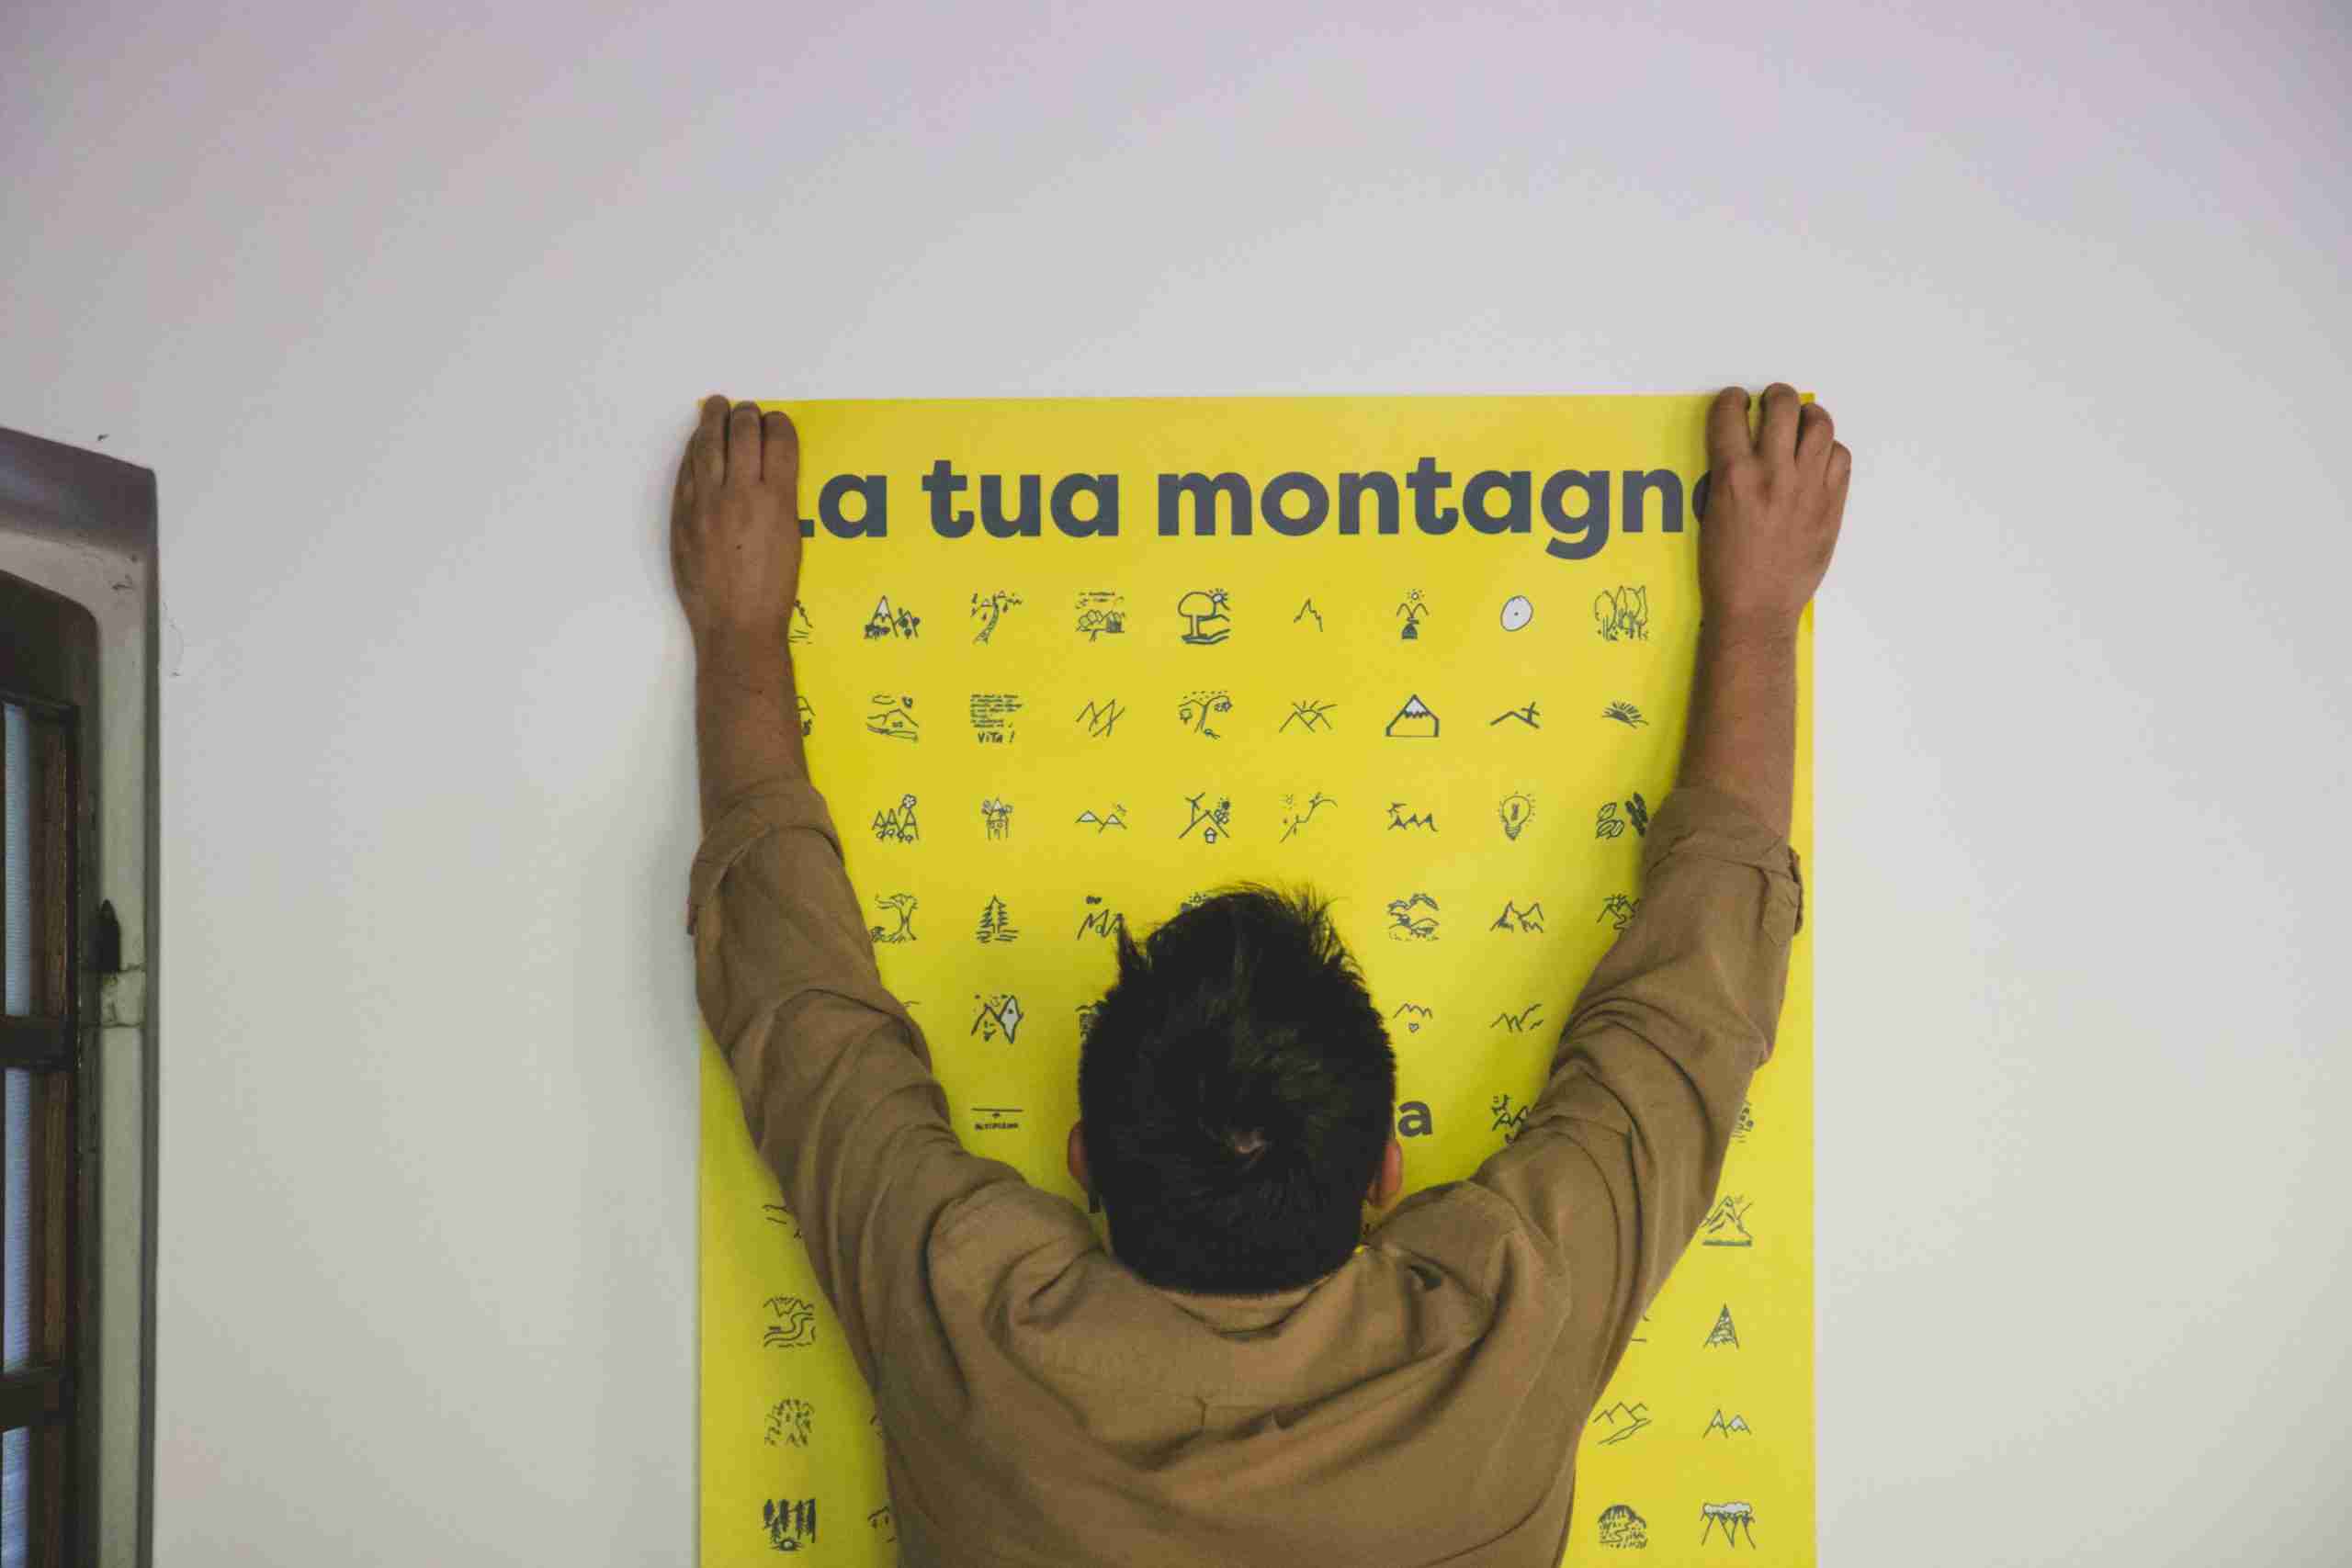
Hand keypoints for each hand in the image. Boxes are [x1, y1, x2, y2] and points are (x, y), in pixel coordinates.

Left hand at [671, 395, 802, 646]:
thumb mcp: (792, 539)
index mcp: (778, 501)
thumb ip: (781, 499)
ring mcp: (707, 502)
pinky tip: (698, 443)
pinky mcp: (683, 515)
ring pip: (708, 444)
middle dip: (747, 415)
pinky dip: (693, 450)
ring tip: (716, 406)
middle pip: (743, 433)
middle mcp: (742, 494)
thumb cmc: (771, 592)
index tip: (776, 421)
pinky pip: (687, 470)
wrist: (736, 625)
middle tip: (747, 410)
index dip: (778, 424)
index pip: (779, 440)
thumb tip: (768, 470)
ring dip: (713, 419)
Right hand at [1697, 383, 1849, 636]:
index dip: (1731, 400)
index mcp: (1733, 477)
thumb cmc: (1726, 570)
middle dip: (1775, 395)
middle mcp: (1773, 474)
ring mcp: (1808, 487)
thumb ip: (1729, 474)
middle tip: (1772, 401)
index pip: (1730, 413)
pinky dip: (1829, 450)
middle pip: (1782, 406)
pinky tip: (1817, 459)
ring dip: (1807, 415)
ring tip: (1801, 421)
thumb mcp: (1712, 513)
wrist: (1756, 608)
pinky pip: (1840, 456)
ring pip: (1819, 424)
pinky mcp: (1831, 503)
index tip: (1735, 401)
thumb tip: (1742, 447)